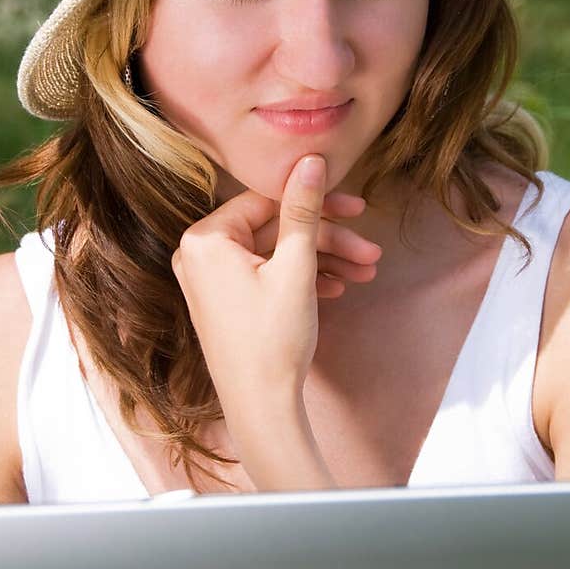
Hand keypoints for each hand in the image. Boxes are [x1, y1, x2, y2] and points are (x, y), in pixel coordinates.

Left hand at [170, 155, 381, 412]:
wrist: (262, 409)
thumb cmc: (272, 340)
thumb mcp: (295, 268)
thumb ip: (303, 209)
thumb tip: (310, 159)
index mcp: (205, 239)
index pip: (267, 201)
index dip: (317, 202)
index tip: (357, 207)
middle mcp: (199, 255)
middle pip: (275, 229)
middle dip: (328, 240)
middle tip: (370, 249)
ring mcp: (211, 280)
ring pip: (277, 254)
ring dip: (323, 260)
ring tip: (366, 272)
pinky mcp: (225, 301)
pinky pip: (267, 276)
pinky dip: (302, 279)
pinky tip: (340, 287)